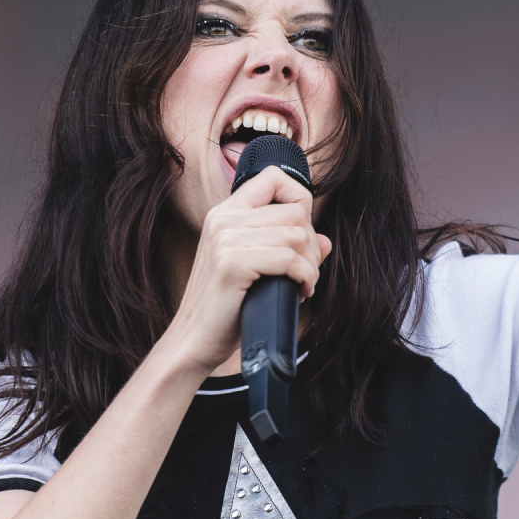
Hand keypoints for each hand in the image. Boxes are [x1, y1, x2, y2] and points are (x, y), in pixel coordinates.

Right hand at [160, 166, 331, 375]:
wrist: (193, 340)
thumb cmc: (226, 308)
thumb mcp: (257, 270)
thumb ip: (288, 249)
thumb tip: (325, 241)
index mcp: (225, 214)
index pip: (273, 177)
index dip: (300, 199)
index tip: (303, 234)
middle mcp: (223, 219)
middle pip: (295, 211)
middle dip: (311, 244)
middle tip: (306, 272)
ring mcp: (225, 240)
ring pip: (297, 234)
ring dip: (310, 264)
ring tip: (303, 284)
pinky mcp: (232, 265)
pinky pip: (289, 259)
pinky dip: (305, 277)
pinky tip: (301, 292)